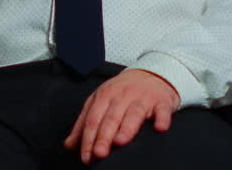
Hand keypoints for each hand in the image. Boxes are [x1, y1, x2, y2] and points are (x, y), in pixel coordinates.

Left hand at [63, 69, 179, 163]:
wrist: (151, 74)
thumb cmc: (122, 92)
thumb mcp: (100, 102)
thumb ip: (85, 122)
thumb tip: (69, 145)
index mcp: (104, 95)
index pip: (93, 119)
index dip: (88, 138)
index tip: (85, 156)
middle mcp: (122, 95)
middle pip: (111, 117)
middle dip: (104, 136)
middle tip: (99, 153)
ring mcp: (143, 98)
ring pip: (134, 113)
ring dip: (127, 128)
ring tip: (120, 141)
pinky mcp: (161, 102)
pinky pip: (162, 111)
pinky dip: (162, 119)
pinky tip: (159, 128)